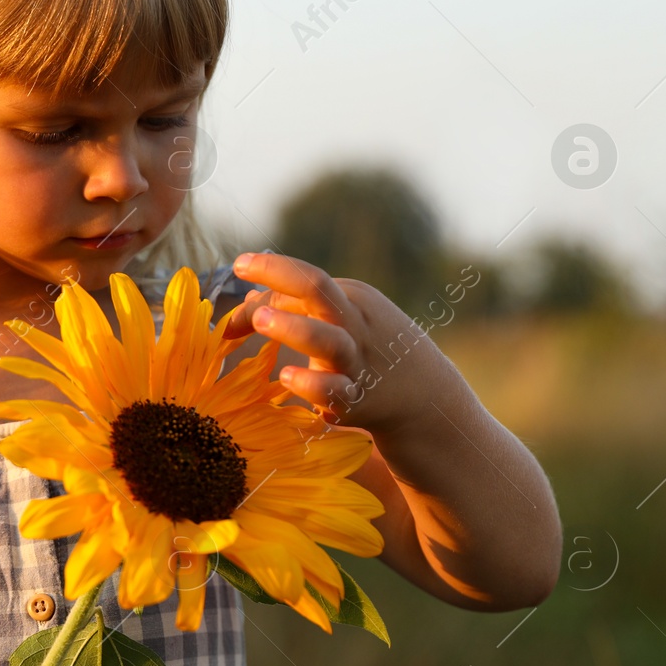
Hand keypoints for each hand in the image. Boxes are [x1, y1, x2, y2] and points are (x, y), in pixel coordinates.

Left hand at [221, 252, 451, 433]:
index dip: (267, 272)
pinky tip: (288, 377)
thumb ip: (292, 310)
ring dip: (293, 328)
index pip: (301, 279)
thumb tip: (241, 305)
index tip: (237, 267)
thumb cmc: (368, 350)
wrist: (427, 397)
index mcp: (348, 298)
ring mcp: (356, 361)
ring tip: (261, 320)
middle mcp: (353, 323)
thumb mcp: (341, 320)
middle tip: (239, 268)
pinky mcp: (357, 399)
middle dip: (280, 275)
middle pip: (318, 289)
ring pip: (327, 340)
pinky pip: (334, 390)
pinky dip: (312, 384)